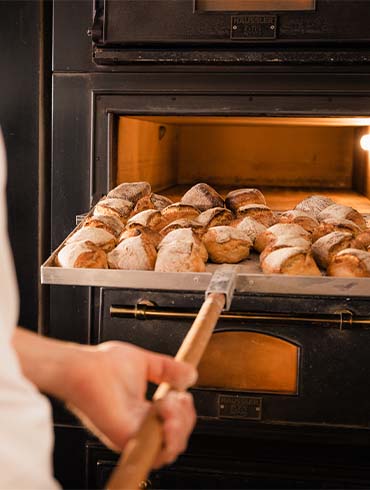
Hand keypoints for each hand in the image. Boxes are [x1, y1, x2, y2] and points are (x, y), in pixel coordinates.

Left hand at [13, 329, 196, 467]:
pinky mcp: (126, 439)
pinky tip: (165, 409)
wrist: (83, 367)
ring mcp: (133, 436)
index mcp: (143, 412)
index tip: (183, 394)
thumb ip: (168, 368)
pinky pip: (157, 449)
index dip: (185, 411)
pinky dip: (169, 431)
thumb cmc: (102, 365)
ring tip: (171, 404)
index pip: (174, 423)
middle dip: (186, 418)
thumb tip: (190, 374)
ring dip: (180, 425)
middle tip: (178, 399)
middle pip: (178, 438)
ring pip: (171, 448)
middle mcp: (139, 427)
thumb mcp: (145, 362)